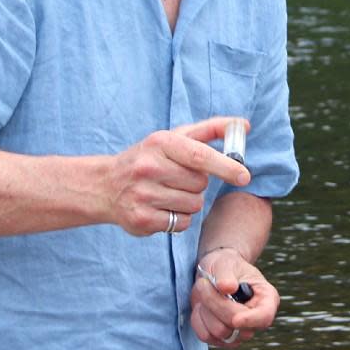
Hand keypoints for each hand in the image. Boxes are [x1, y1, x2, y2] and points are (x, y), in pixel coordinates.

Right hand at [103, 117, 250, 235]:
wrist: (105, 185)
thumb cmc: (150, 157)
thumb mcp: (175, 137)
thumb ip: (211, 129)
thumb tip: (244, 126)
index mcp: (160, 143)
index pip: (199, 156)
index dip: (225, 166)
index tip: (244, 176)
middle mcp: (148, 167)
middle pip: (200, 184)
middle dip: (198, 183)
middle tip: (179, 178)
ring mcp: (143, 195)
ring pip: (193, 205)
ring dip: (189, 202)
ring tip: (169, 192)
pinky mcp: (141, 220)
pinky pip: (181, 223)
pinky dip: (179, 218)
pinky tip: (162, 208)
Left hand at [190, 246, 278, 348]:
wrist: (213, 274)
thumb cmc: (225, 265)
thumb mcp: (225, 262)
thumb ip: (226, 274)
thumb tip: (228, 288)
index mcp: (267, 298)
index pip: (265, 317)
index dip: (251, 320)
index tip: (235, 319)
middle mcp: (256, 319)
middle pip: (235, 325)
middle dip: (215, 304)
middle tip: (203, 283)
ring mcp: (240, 332)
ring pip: (219, 332)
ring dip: (205, 310)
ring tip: (205, 292)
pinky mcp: (223, 339)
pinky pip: (206, 336)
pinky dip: (198, 320)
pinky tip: (202, 306)